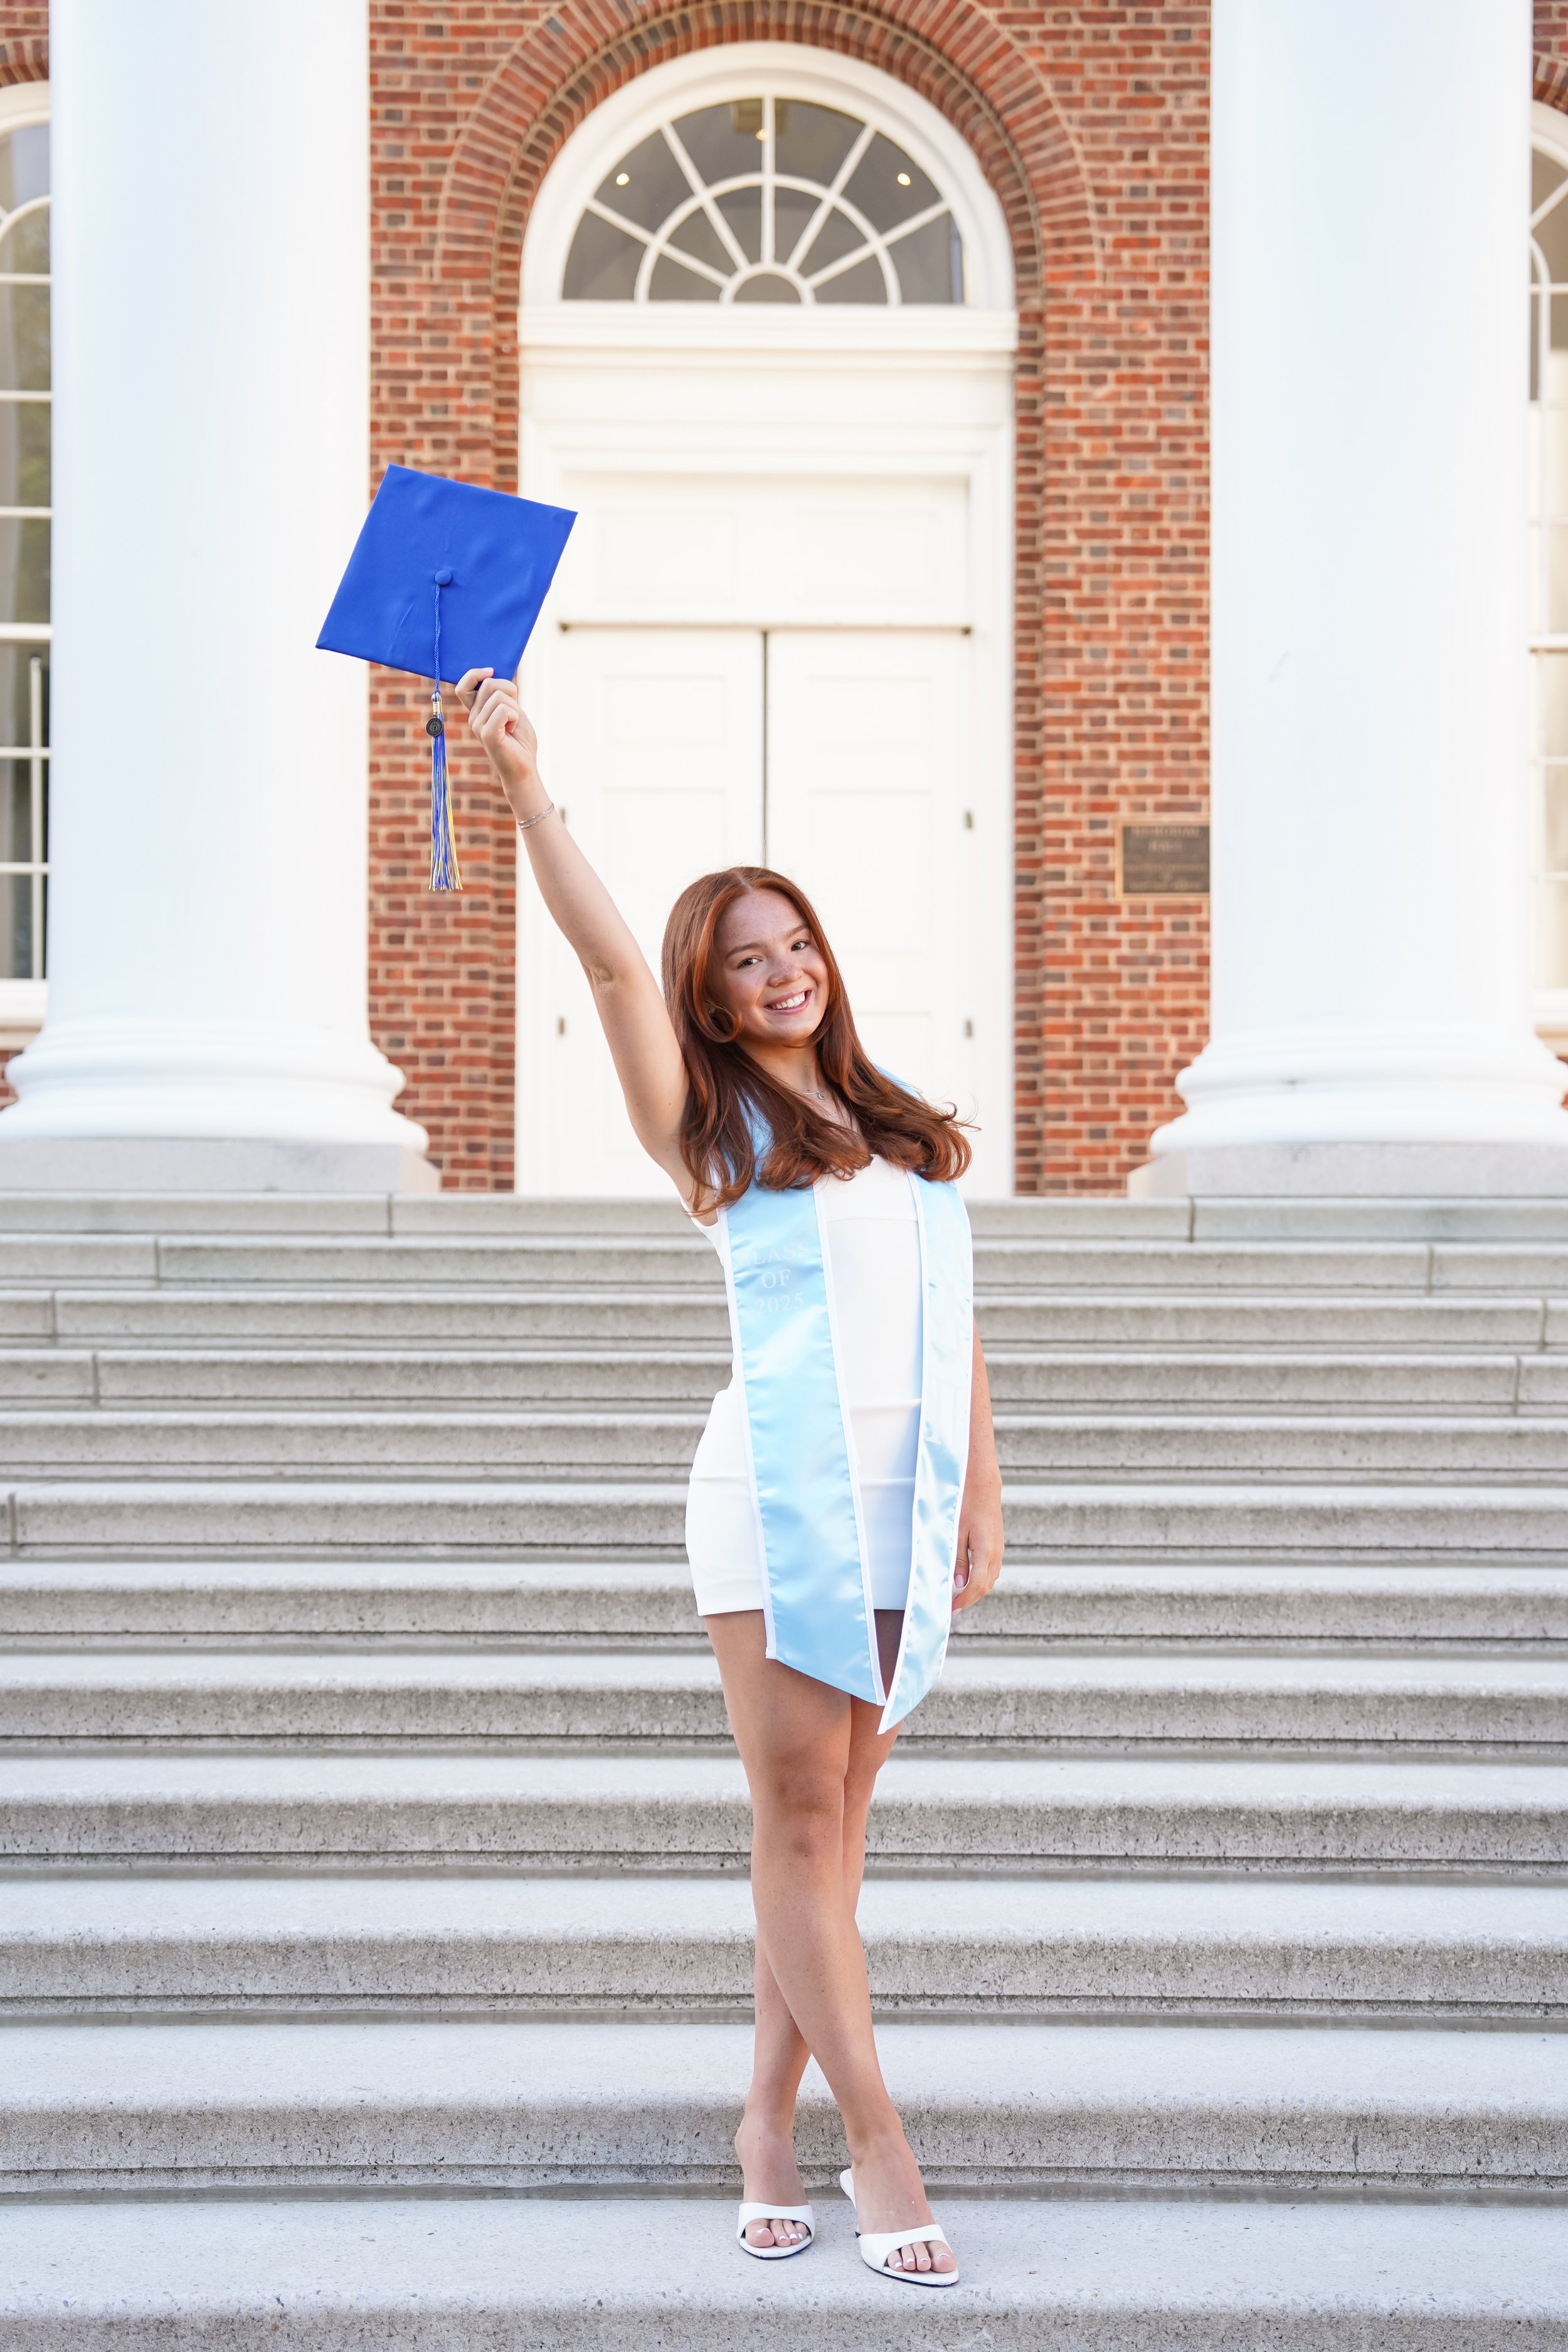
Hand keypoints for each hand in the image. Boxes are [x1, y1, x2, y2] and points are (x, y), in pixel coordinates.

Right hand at [455, 668, 544, 822]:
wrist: (524, 768)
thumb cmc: (519, 740)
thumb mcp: (512, 710)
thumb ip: (503, 695)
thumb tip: (496, 674)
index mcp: (476, 711)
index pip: (464, 685)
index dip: (475, 674)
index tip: (491, 672)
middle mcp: (473, 718)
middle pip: (489, 684)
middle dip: (510, 692)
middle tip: (514, 714)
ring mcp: (478, 726)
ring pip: (499, 696)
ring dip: (515, 708)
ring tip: (513, 725)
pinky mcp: (487, 734)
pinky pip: (503, 710)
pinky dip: (515, 717)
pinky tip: (512, 730)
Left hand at [951, 1475, 1002, 1612]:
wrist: (983, 1485)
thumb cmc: (966, 1504)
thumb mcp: (956, 1531)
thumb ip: (958, 1558)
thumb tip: (959, 1582)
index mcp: (986, 1552)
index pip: (977, 1586)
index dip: (964, 1600)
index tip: (952, 1609)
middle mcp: (996, 1554)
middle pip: (985, 1587)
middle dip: (970, 1600)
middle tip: (953, 1608)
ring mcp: (998, 1550)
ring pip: (990, 1579)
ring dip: (976, 1591)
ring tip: (959, 1598)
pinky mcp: (997, 1546)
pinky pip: (991, 1570)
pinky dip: (981, 1580)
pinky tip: (969, 1580)